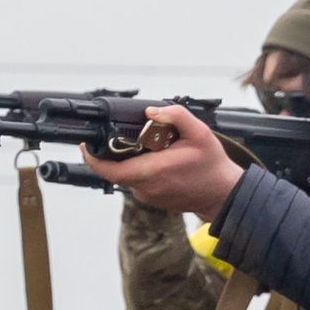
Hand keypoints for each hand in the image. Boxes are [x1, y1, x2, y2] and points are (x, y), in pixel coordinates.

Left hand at [87, 103, 242, 220]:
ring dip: (131, 159)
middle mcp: (146, 187)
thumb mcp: (199, 133)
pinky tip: (157, 158)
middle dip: (115, 152)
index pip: (111, 170)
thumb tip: (151, 110)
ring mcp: (148, 196)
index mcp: (153, 171)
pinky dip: (140, 168)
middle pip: (115, 170)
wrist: (223, 194)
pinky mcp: (151, 199)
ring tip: (151, 146)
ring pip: (126, 174)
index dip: (94, 159)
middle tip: (125, 136)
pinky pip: (136, 181)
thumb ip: (175, 116)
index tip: (87, 146)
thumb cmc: (212, 166)